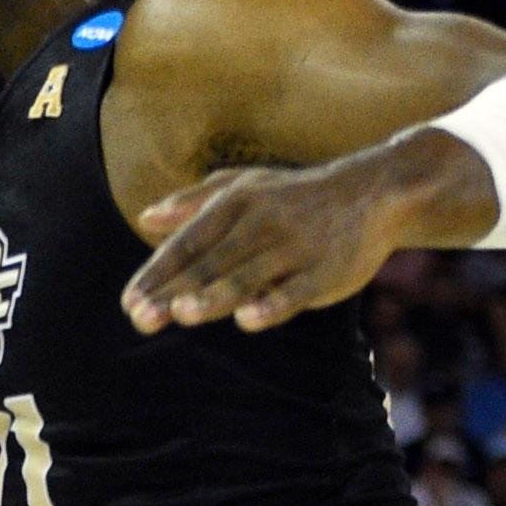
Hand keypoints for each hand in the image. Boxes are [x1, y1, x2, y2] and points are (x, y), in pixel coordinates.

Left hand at [122, 151, 423, 336]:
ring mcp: (295, 247)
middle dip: (173, 292)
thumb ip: (194, 203)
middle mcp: (262, 223)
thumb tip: (145, 217)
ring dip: (214, 295)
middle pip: (210, 264)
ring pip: (248, 276)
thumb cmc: (295, 195)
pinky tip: (247, 319)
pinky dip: (273, 304)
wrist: (375, 190)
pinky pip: (296, 291)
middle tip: (141, 318)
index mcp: (236, 204)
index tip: (129, 302)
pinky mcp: (325, 270)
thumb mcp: (244, 186)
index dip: (156, 274)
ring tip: (182, 313)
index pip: (187, 244)